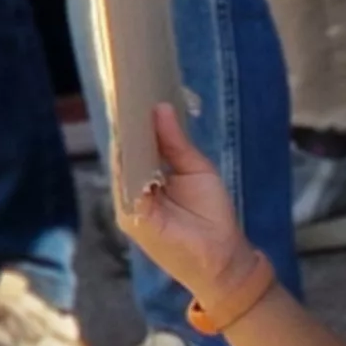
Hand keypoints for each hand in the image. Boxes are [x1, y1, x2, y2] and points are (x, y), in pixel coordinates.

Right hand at [116, 103, 260, 306]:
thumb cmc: (211, 216)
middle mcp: (133, 190)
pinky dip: (128, 159)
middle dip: (127, 123)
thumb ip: (176, 142)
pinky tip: (133, 137)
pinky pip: (125, 182)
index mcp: (147, 178)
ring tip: (130, 105)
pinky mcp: (131, 215)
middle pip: (124, 151)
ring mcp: (129, 203)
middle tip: (129, 89)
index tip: (136, 91)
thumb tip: (160, 107)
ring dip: (126, 136)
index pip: (135, 145)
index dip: (135, 121)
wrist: (223, 257)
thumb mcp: (197, 170)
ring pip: (121, 163)